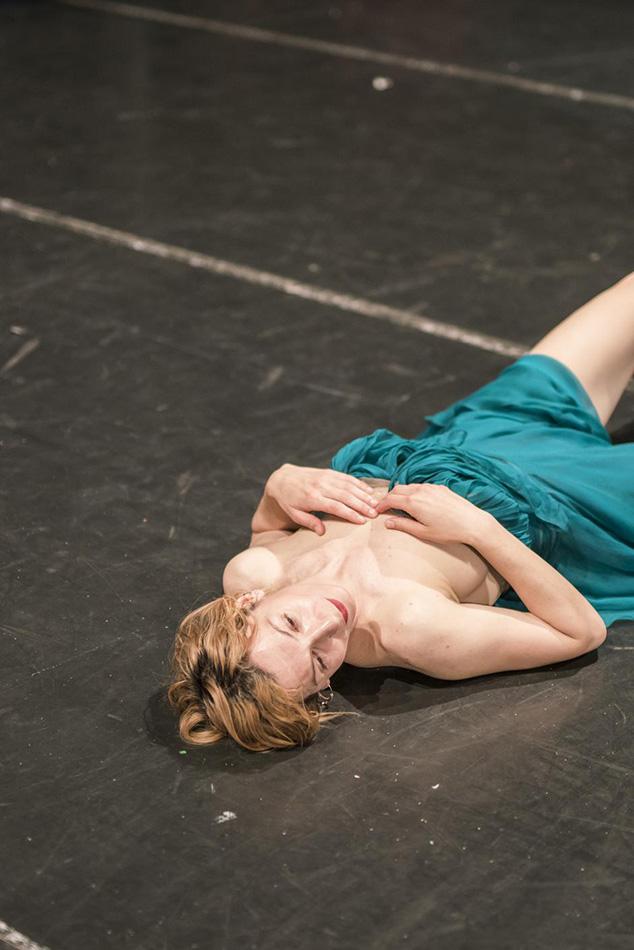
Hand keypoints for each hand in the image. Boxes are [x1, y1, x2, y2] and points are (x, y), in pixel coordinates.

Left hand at [266, 464, 377, 534]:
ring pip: (348, 485)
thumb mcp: (294, 514)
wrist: (282, 478)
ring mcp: (325, 477)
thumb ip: (309, 522)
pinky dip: (358, 483)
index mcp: (312, 498)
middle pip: (345, 496)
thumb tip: (322, 532)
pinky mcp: (328, 472)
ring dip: (363, 494)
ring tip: (375, 503)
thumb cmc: (288, 501)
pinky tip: (368, 490)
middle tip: (374, 514)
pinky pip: (346, 477)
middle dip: (361, 505)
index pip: (335, 507)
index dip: (350, 514)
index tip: (362, 521)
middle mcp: (320, 486)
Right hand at [375, 482, 490, 545]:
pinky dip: (413, 491)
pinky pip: (421, 486)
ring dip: (401, 493)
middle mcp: (420, 491)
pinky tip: (416, 502)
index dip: (381, 505)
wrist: (472, 523)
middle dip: (388, 497)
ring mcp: (431, 487)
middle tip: (385, 507)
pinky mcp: (440, 487)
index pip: (390, 499)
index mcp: (413, 502)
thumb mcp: (423, 532)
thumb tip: (387, 522)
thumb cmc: (448, 531)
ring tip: (399, 505)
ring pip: (409, 486)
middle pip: (397, 489)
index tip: (377, 511)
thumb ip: (403, 525)